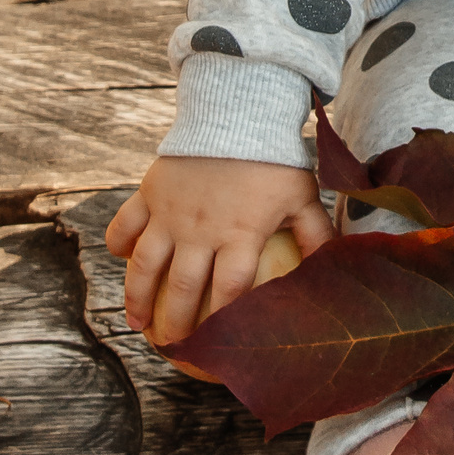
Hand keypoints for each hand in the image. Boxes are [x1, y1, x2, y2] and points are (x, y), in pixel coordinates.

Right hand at [106, 155, 334, 348]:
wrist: (239, 108)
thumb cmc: (275, 156)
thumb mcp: (301, 196)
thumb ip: (315, 234)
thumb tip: (335, 268)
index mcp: (240, 235)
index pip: (230, 291)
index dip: (223, 321)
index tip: (217, 344)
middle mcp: (201, 231)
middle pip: (184, 288)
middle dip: (176, 323)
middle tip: (172, 345)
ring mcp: (171, 213)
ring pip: (146, 266)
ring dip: (138, 297)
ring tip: (137, 323)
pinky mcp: (150, 192)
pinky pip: (125, 224)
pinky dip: (118, 243)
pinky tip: (119, 258)